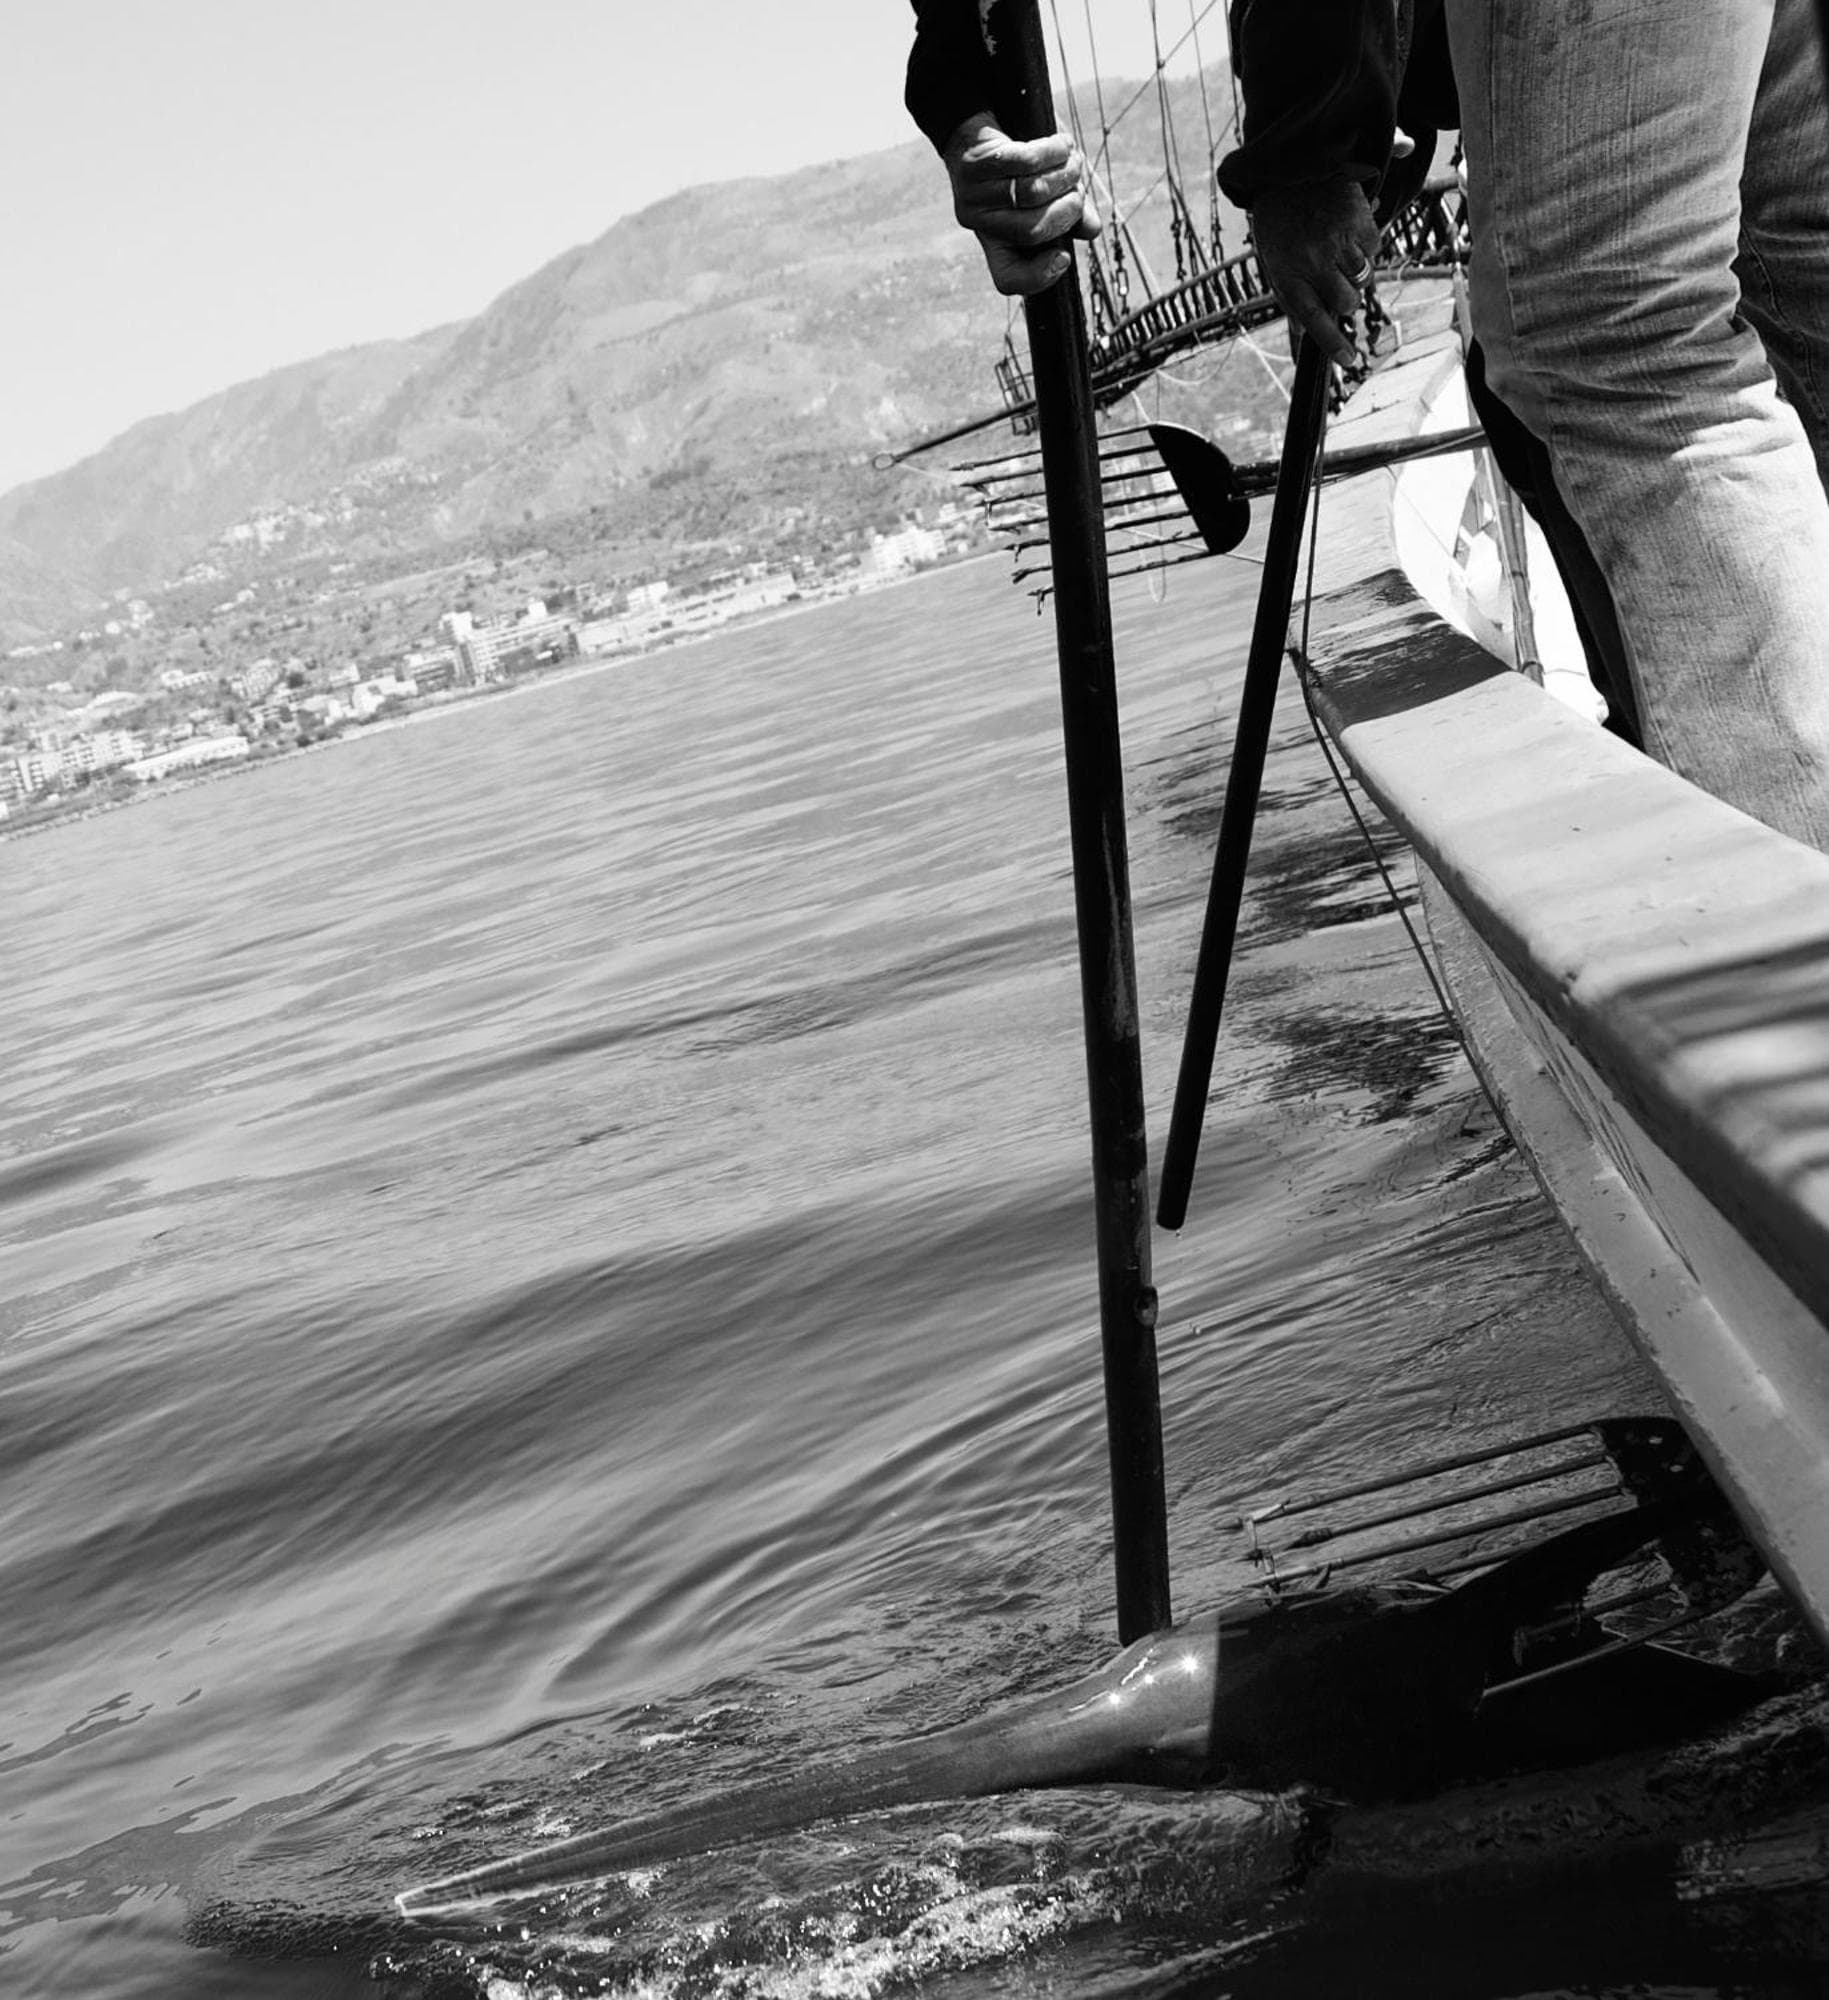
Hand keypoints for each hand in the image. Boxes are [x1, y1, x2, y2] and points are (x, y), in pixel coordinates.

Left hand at [942, 112, 1102, 296]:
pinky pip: (1026, 160)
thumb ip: (1071, 217)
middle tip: (1078, 195)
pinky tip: (1065, 146)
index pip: (1008, 279)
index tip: (1064, 257)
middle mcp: (979, 225)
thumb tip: (1093, 229)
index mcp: (994, 245)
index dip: (1039, 276)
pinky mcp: (976, 163)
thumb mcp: (1048, 199)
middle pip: (1032, 230)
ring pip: (1032, 192)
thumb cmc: (1019, 174)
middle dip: (1067, 212)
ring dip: (1065, 177)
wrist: (975, 135)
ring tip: (1075, 165)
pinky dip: (1054, 152)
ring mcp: (972, 196)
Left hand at [1249, 178, 1379, 365]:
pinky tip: (1349, 228)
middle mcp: (1313, 262)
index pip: (1313, 319)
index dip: (1332, 343)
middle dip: (1347, 299)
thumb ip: (1289, 295)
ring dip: (1357, 270)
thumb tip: (1301, 331)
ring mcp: (1337, 241)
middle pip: (1347, 302)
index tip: (1348, 360)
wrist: (1288, 165)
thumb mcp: (1273, 259)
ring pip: (1363, 277)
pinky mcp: (1358, 220)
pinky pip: (1374, 248)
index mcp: (1288, 274)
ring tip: (1340, 248)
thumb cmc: (1279, 219)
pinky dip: (1366, 243)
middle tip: (1339, 281)